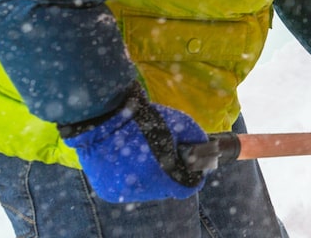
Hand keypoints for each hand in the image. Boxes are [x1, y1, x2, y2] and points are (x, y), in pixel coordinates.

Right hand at [58, 82, 207, 202]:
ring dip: (150, 175)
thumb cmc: (144, 118)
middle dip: (171, 173)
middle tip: (167, 154)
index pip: (186, 187)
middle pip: (166, 188)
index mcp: (162, 175)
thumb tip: (209, 150)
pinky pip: (127, 187)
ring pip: (146, 189)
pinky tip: (129, 158)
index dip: (193, 175)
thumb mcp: (180, 123)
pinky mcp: (108, 190)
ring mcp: (123, 192)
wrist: (102, 117)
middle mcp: (142, 190)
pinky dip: (132, 176)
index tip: (193, 165)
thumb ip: (197, 139)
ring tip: (145, 153)